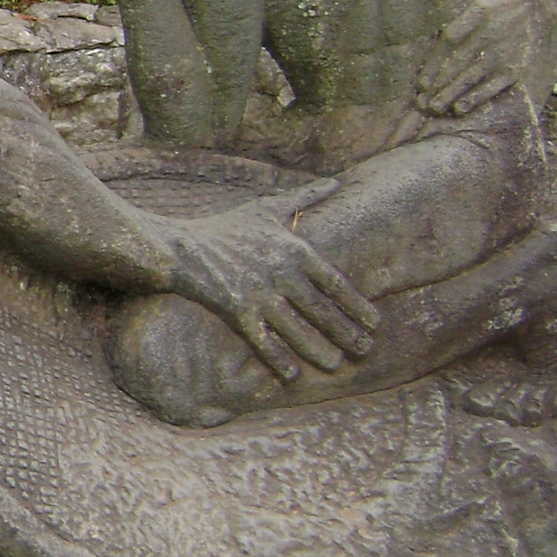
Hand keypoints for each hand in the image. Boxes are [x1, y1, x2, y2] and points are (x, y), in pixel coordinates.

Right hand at [156, 181, 380, 380]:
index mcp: (293, 248)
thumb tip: (337, 182)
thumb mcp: (268, 208)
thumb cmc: (227, 228)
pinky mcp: (236, 309)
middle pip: (322, 309)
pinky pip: (264, 340)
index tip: (375, 324)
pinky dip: (279, 359)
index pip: (335, 283)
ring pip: (298, 328)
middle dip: (346, 333)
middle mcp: (281, 271)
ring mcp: (258, 291)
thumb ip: (305, 197)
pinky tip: (293, 375)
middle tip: (365, 351)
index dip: (357, 306)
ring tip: (337, 365)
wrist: (182, 246)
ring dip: (319, 349)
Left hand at [416, 0, 542, 115]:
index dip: (433, 63)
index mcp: (477, 12)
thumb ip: (455, 17)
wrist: (534, 5)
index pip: (449, 39)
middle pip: (458, 62)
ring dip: (451, 94)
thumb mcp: (475, 0)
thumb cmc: (494, 6)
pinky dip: (475, 98)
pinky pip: (492, 86)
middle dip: (437, 84)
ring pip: (472, 76)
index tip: (420, 83)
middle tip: (420, 103)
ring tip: (434, 108)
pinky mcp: (514, 67)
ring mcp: (503, 51)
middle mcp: (490, 32)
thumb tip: (420, 26)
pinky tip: (459, 108)